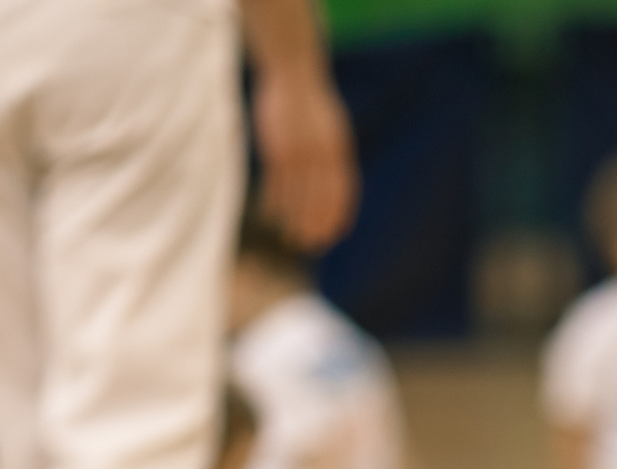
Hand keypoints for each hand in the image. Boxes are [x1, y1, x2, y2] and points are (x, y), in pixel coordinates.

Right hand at [253, 65, 357, 250]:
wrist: (293, 74)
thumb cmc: (314, 105)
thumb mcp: (333, 130)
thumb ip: (335, 159)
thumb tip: (337, 191)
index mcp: (339, 149)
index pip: (343, 191)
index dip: (338, 216)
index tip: (334, 235)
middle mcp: (320, 153)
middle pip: (319, 199)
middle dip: (316, 225)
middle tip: (312, 246)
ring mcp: (296, 151)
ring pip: (296, 195)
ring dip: (294, 219)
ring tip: (292, 238)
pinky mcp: (275, 148)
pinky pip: (275, 182)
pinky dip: (275, 201)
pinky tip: (273, 215)